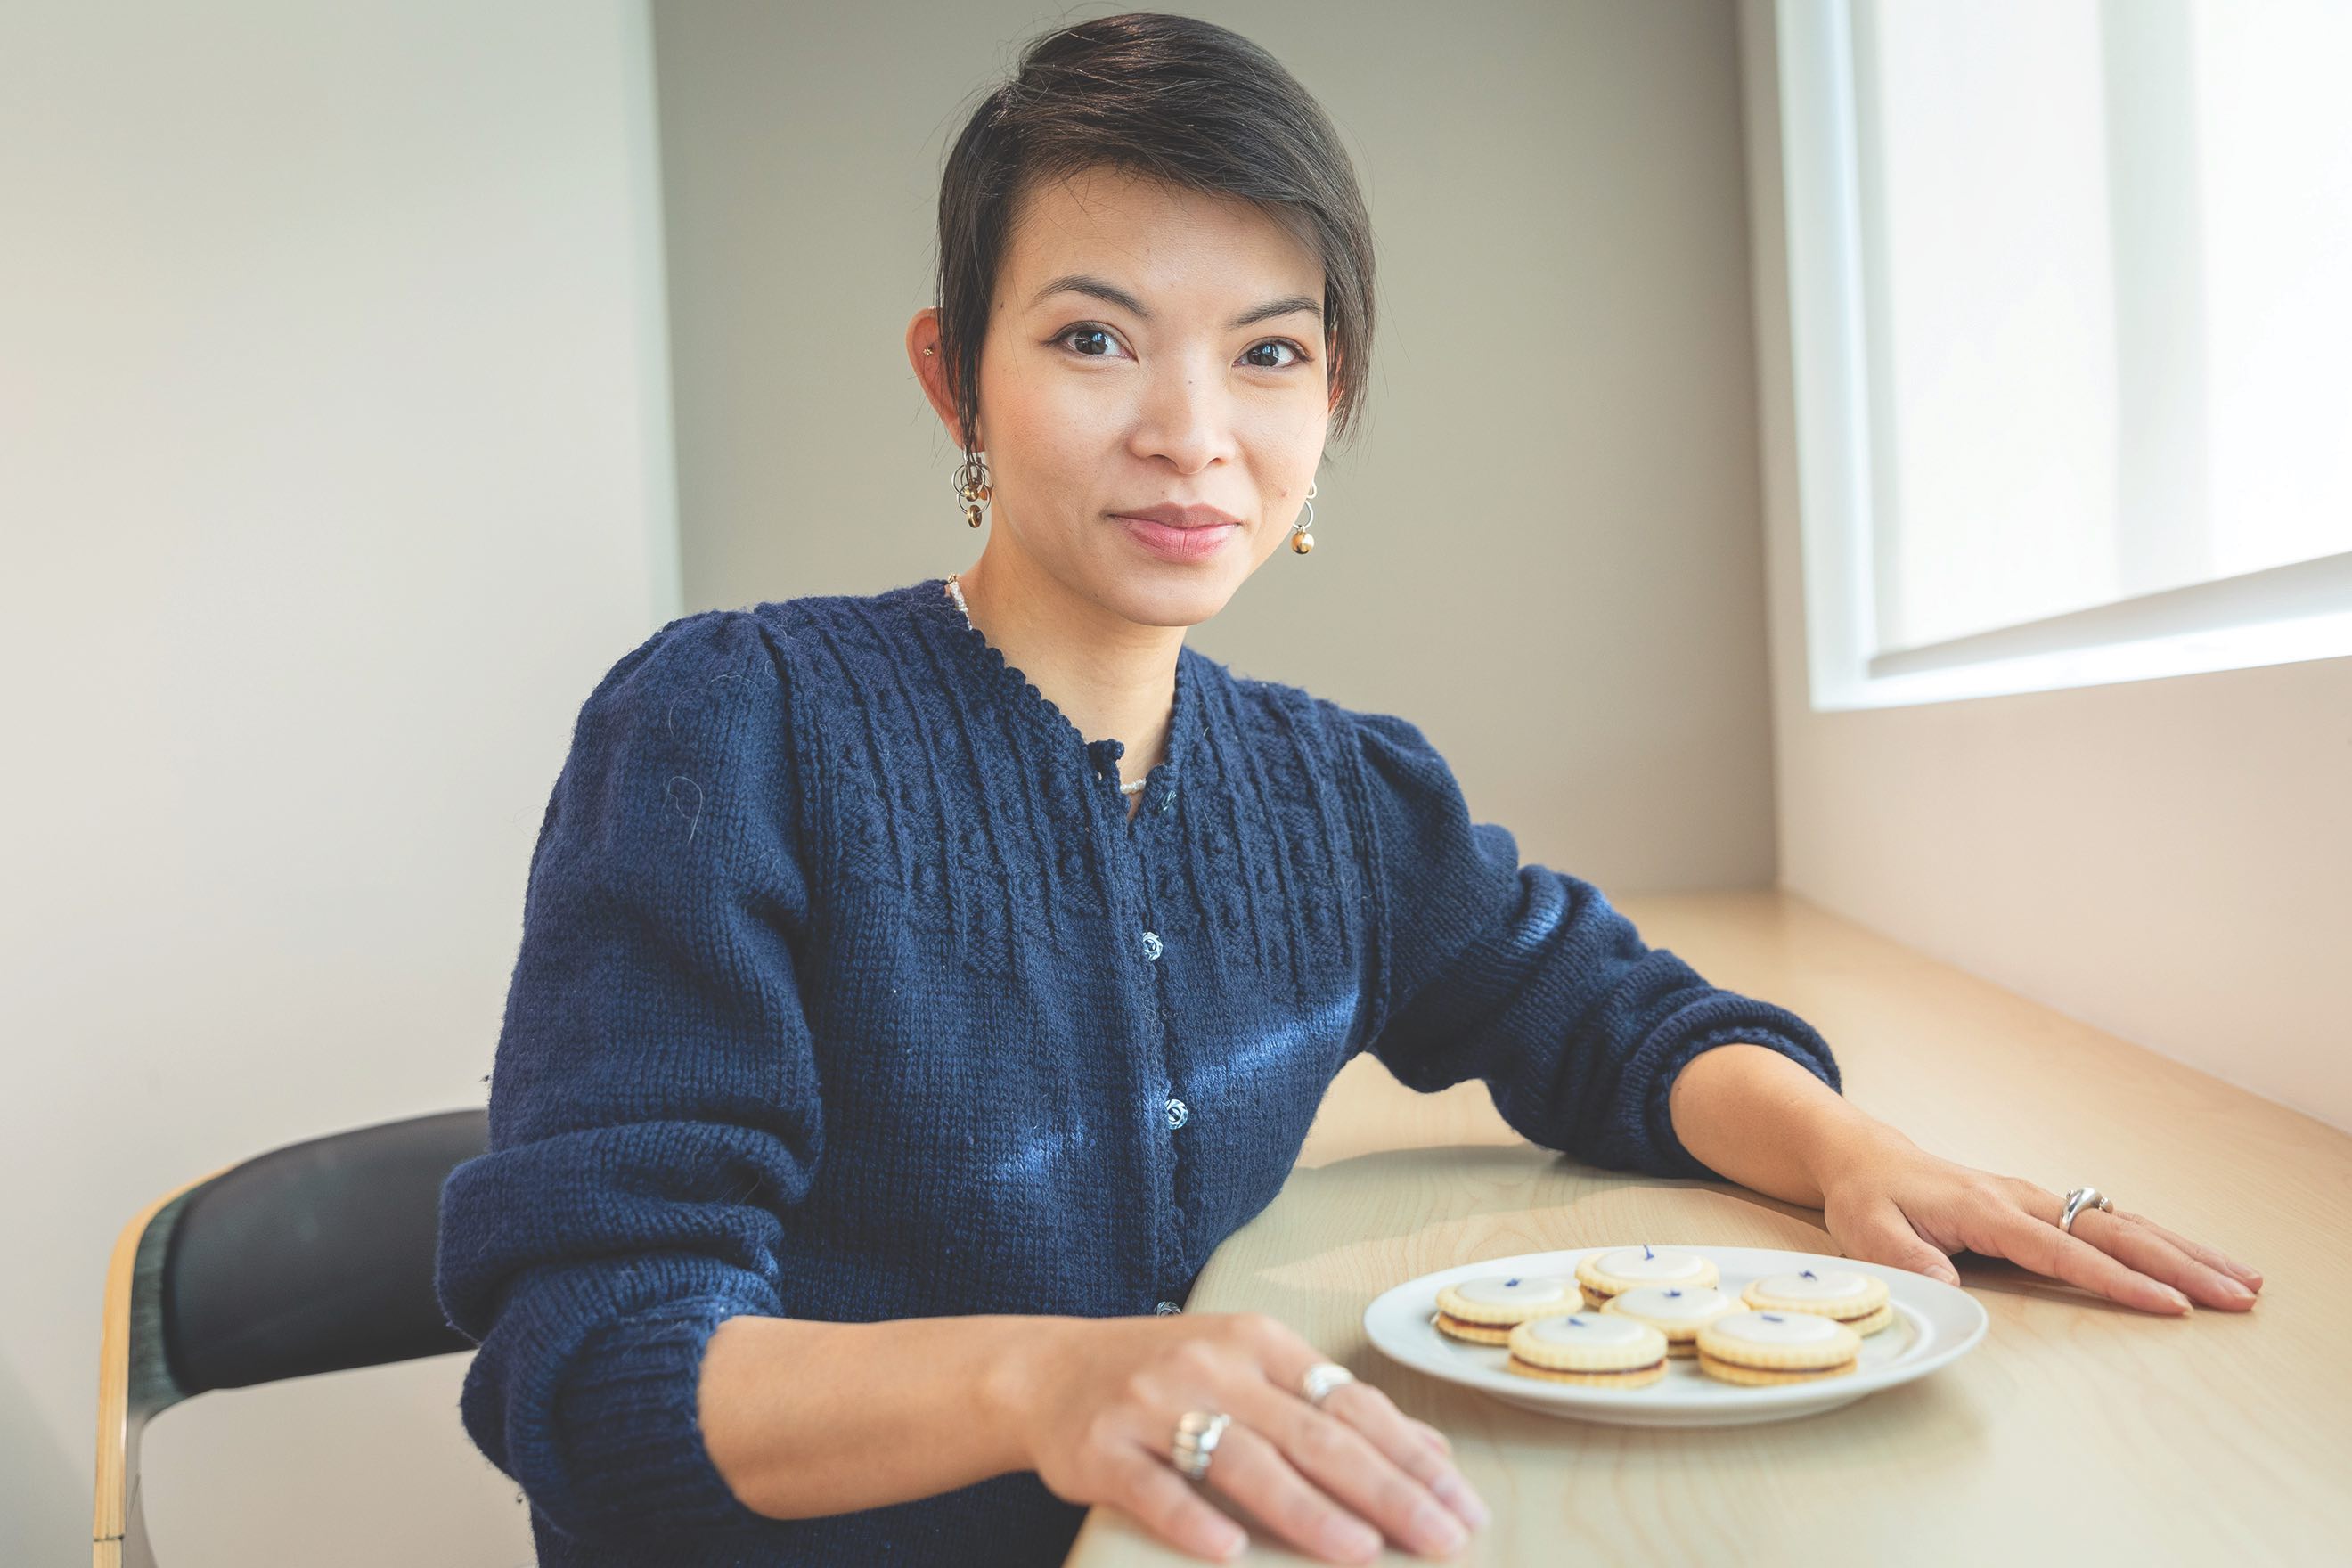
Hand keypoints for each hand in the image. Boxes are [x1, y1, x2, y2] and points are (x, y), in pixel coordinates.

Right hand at [1007, 1311, 1488, 1562]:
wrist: (1045, 1370)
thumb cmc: (1165, 1375)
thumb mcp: (1250, 1369)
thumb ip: (1331, 1407)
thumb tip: (1428, 1453)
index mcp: (1258, 1342)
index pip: (1349, 1402)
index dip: (1410, 1456)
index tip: (1460, 1504)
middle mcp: (1212, 1365)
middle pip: (1311, 1433)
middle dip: (1384, 1490)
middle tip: (1440, 1538)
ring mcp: (1153, 1403)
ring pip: (1242, 1459)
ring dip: (1307, 1509)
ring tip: (1362, 1552)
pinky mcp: (1101, 1446)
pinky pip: (1152, 1487)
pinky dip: (1191, 1518)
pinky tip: (1229, 1550)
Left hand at [1814, 1128, 2264, 1314]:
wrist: (1867, 1160)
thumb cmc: (1869, 1199)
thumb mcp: (1868, 1230)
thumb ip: (1905, 1258)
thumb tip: (1949, 1287)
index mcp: (1987, 1210)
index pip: (2062, 1251)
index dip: (2116, 1280)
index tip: (2167, 1305)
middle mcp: (2024, 1200)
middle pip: (2114, 1233)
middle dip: (2179, 1265)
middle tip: (2238, 1294)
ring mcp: (2039, 1199)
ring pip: (2125, 1224)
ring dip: (2185, 1252)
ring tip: (2244, 1280)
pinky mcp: (2045, 1207)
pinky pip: (2112, 1224)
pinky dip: (2161, 1242)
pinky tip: (2198, 1261)